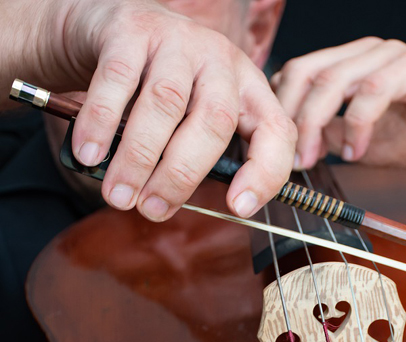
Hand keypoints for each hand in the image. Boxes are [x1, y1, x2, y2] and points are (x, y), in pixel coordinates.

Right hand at [3, 0, 295, 220]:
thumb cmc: (159, 85)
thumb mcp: (194, 114)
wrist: (115, 27)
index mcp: (249, 88)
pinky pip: (118, 80)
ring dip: (140, 157)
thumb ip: (198, 153)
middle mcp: (222, 61)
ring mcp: (181, 41)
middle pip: (216, 121)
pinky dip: (102, 123)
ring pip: (167, 102)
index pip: (276, 130)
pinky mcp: (134, 28)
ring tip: (118, 195)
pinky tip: (89, 154)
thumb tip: (168, 205)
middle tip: (151, 209)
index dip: (265, 172)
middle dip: (182, 174)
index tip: (238, 208)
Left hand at [272, 37, 405, 201]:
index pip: (296, 72)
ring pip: (334, 79)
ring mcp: (391, 57)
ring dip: (315, 123)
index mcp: (349, 63)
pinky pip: (374, 92)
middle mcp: (366, 52)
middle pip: (306, 71)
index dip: (279, 109)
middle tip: (289, 158)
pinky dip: (356, 125)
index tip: (274, 149)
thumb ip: (326, 135)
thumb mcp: (358, 140)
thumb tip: (290, 144)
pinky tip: (356, 151)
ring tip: (314, 159)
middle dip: (290, 117)